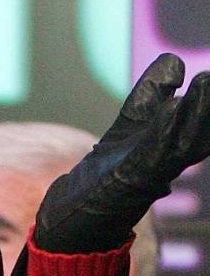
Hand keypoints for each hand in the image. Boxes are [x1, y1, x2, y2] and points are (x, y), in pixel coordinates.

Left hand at [35, 53, 209, 253]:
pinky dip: (165, 131)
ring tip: (207, 81)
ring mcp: (152, 169)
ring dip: (198, 112)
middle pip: (200, 129)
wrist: (80, 213)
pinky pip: (154, 152)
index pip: (198, 115)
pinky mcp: (132, 177)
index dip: (207, 97)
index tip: (207, 74)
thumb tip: (174, 61)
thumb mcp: (134, 122)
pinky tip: (172, 108)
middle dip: (209, 103)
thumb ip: (153, 94)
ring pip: (184, 139)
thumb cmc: (111, 169)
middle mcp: (169, 157)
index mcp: (173, 142)